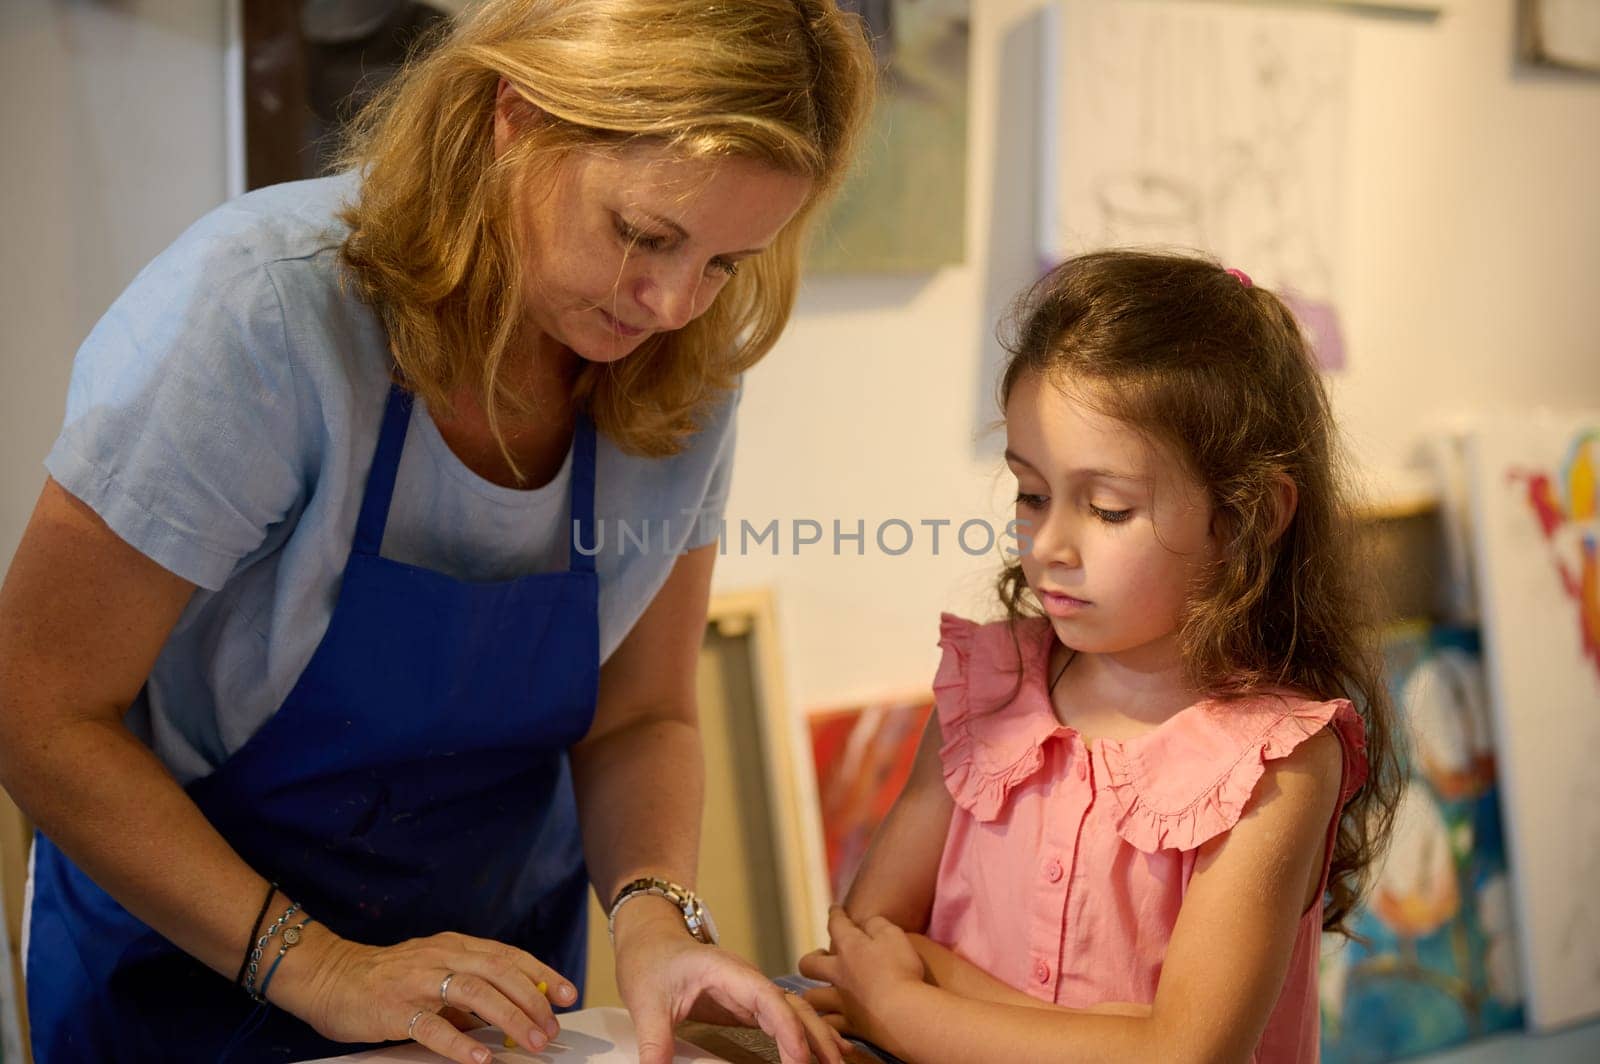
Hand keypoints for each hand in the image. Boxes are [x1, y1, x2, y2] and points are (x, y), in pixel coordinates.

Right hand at [295, 926, 575, 1063]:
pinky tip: (481, 1060)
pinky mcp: (394, 1009)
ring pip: (474, 993)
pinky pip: (432, 1027)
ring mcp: (418, 981)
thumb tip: (512, 1014)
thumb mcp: (434, 974)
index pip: (509, 956)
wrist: (329, 977)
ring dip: (508, 1017)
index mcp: (454, 946)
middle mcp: (441, 956)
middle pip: (499, 972)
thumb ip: (468, 990)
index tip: (567, 994)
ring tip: (532, 1043)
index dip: (541, 974)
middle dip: (532, 1000)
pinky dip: (460, 1043)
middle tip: (552, 1028)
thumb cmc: (387, 979)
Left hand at [614, 897, 846, 1063]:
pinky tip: (822, 1051)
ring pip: (794, 1012)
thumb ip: (655, 1041)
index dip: (787, 1029)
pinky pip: (783, 1019)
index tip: (800, 1059)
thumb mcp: (645, 1002)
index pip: (767, 999)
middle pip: (792, 1006)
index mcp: (726, 972)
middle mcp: (746, 980)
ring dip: (817, 1036)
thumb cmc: (650, 958)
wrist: (650, 937)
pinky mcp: (747, 1004)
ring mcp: (749, 991)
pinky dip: (805, 1034)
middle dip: (817, 1036)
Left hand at [797, 907, 925, 1053]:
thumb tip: (866, 923)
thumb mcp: (893, 935)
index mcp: (850, 948)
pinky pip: (830, 1026)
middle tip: (822, 957)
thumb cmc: (900, 969)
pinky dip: (828, 1024)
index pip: (836, 925)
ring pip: (812, 998)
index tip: (835, 910)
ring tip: (821, 993)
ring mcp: (842, 1002)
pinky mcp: (850, 1027)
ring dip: (814, 994)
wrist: (903, 1013)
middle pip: (809, 964)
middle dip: (812, 958)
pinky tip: (830, 1024)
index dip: (835, 915)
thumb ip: (877, 924)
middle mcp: (839, 974)